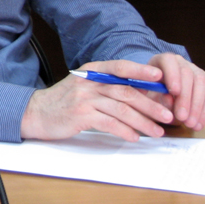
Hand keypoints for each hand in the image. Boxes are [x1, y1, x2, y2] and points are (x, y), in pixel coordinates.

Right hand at [21, 59, 174, 141]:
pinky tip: (134, 137)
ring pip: (121, 109)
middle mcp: (88, 81)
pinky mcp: (80, 116)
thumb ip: (108, 86)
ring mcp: (83, 98)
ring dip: (143, 122)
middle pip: (126, 91)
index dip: (141, 72)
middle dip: (151, 105)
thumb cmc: (65, 101)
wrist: (36, 112)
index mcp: (91, 70)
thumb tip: (143, 95)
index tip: (160, 79)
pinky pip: (108, 123)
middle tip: (168, 116)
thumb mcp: (85, 86)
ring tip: (156, 131)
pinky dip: (124, 130)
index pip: (120, 67)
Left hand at [148, 53, 204, 130]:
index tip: (174, 92)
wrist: (160, 94)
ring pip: (202, 84)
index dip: (173, 75)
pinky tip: (198, 124)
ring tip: (190, 124)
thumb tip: (169, 99)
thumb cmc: (151, 92)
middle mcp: (181, 62)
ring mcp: (196, 71)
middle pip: (187, 74)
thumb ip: (155, 96)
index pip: (169, 61)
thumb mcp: (148, 94)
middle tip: (181, 117)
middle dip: (186, 98)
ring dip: (197, 107)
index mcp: (162, 60)